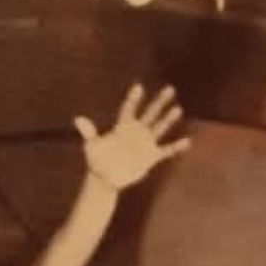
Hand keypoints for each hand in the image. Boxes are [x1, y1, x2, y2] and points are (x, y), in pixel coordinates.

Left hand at [74, 84, 189, 191]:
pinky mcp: (151, 156)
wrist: (106, 178)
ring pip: (160, 128)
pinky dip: (176, 147)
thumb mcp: (92, 146)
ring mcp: (145, 143)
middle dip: (159, 102)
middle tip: (170, 89)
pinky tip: (187, 141)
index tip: (138, 87)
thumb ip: (89, 132)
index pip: (129, 109)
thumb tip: (78, 119)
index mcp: (122, 127)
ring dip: (168, 119)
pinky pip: (166, 150)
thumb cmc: (96, 160)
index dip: (133, 99)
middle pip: (150, 113)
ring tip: (178, 109)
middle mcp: (136, 132)